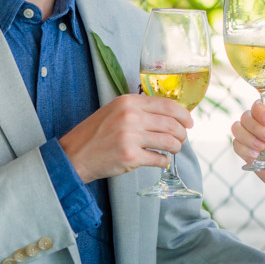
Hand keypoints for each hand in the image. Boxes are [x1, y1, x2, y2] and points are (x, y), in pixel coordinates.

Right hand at [60, 94, 192, 182]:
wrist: (75, 155)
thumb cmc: (96, 134)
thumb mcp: (115, 111)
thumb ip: (139, 110)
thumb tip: (170, 115)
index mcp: (128, 102)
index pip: (167, 105)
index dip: (183, 114)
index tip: (189, 122)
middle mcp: (130, 117)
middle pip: (172, 124)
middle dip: (182, 134)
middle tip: (182, 140)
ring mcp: (130, 137)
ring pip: (169, 141)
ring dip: (176, 147)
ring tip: (172, 150)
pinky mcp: (130, 157)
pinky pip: (158, 159)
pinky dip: (163, 161)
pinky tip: (160, 160)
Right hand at [231, 100, 264, 198]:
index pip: (261, 105)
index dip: (260, 110)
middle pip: (247, 116)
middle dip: (255, 127)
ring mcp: (256, 139)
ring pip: (238, 129)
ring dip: (247, 137)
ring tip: (262, 148)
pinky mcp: (250, 154)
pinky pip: (237, 146)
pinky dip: (244, 149)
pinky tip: (256, 156)